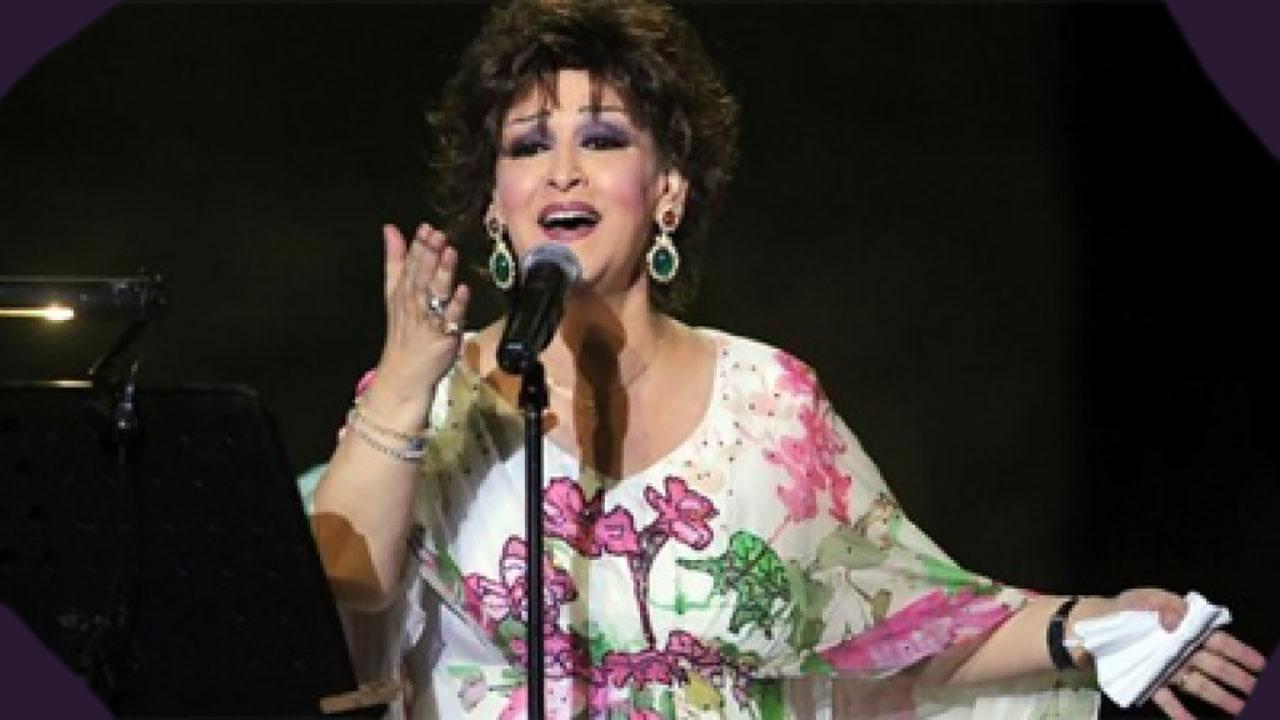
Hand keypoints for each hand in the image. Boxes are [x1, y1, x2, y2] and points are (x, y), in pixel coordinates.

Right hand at [364, 222, 469, 427]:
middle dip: (429, 255)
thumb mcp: (394, 292)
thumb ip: (395, 259)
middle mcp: (414, 303)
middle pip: (421, 276)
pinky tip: (464, 290)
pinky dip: (458, 304)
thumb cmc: (405, 330)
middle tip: (439, 235)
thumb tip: (390, 229)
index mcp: (403, 290)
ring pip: (435, 294)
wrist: (404, 372)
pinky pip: (451, 318)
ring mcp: (429, 319)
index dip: (418, 246)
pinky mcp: (443, 336)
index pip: (409, 264)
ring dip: (442, 273)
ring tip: (450, 253)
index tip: (426, 228)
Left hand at [1107, 589, 1266, 717]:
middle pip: (1216, 667)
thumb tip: (1178, 618)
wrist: (1096, 623)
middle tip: (1258, 691)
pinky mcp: (1151, 681)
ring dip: (1220, 697)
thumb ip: (1166, 604)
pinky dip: (1180, 713)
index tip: (1260, 665)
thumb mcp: (1146, 599)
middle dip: (1238, 679)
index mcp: (1186, 630)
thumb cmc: (1127, 609)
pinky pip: (1168, 700)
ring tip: (1240, 709)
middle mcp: (1182, 652)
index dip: (1240, 653)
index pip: (1219, 642)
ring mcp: (1168, 669)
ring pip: (1200, 685)